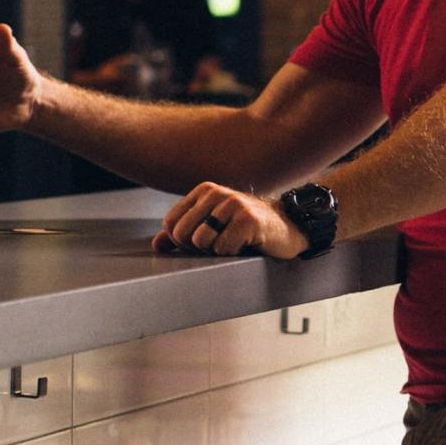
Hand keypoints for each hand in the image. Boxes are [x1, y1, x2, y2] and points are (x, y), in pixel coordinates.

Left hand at [154, 180, 301, 259]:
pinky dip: (233, 253)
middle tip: (220, 244)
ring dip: (217, 251)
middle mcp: (216, 193)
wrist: (288, 227)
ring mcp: (233, 204)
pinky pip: (223, 248)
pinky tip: (247, 244)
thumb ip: (183, 232)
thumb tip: (157, 245)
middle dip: (198, 248)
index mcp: (204, 191)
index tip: (203, 241)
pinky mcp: (248, 219)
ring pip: (201, 241)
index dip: (181, 242)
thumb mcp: (212, 226)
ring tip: (233, 242)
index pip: (171, 224)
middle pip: (182, 234)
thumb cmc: (247, 229)